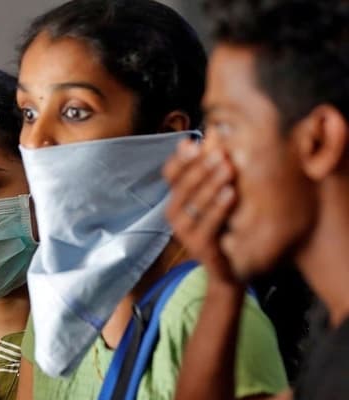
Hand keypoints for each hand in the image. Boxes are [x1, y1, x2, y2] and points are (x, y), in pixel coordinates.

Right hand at [164, 140, 237, 283]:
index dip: (181, 159)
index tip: (195, 143)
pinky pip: (207, 224)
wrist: (232, 267)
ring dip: (210, 184)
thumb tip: (215, 129)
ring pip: (193, 203)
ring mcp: (184, 232)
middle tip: (220, 152)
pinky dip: (218, 207)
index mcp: (177, 197)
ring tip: (228, 168)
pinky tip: (231, 193)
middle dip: (201, 168)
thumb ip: (213, 165)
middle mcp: (174, 214)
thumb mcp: (219, 192)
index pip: (171, 174)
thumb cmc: (226, 224)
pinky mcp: (198, 247)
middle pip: (182, 186)